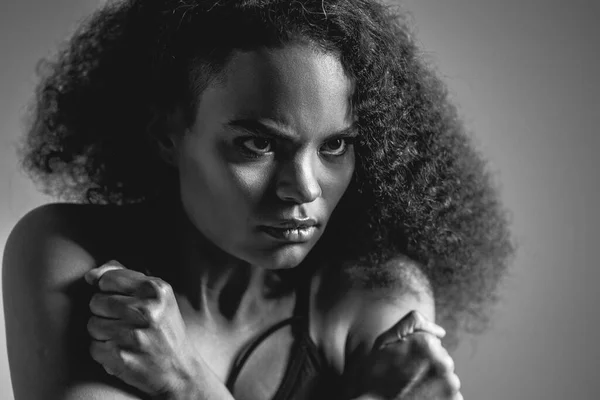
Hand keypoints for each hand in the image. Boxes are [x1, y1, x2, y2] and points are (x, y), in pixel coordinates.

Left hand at [85, 261, 197, 397]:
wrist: (179, 368)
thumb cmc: (163, 327)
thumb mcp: (156, 295)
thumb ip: (123, 277)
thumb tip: (90, 276)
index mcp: (156, 289)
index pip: (108, 279)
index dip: (110, 290)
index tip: (123, 300)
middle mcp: (146, 310)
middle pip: (96, 301)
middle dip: (105, 312)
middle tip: (126, 322)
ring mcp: (133, 335)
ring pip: (92, 324)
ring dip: (103, 332)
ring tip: (124, 336)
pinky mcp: (121, 357)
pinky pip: (93, 347)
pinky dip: (104, 351)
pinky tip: (122, 350)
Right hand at [348, 311, 461, 399]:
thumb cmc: (375, 377)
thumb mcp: (384, 342)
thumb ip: (412, 324)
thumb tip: (441, 332)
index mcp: (427, 343)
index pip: (434, 344)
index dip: (418, 355)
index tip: (405, 365)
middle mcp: (443, 362)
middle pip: (442, 361)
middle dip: (428, 368)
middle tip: (408, 380)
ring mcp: (451, 384)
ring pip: (447, 379)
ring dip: (434, 384)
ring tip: (414, 391)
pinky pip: (451, 395)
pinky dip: (439, 398)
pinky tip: (422, 399)